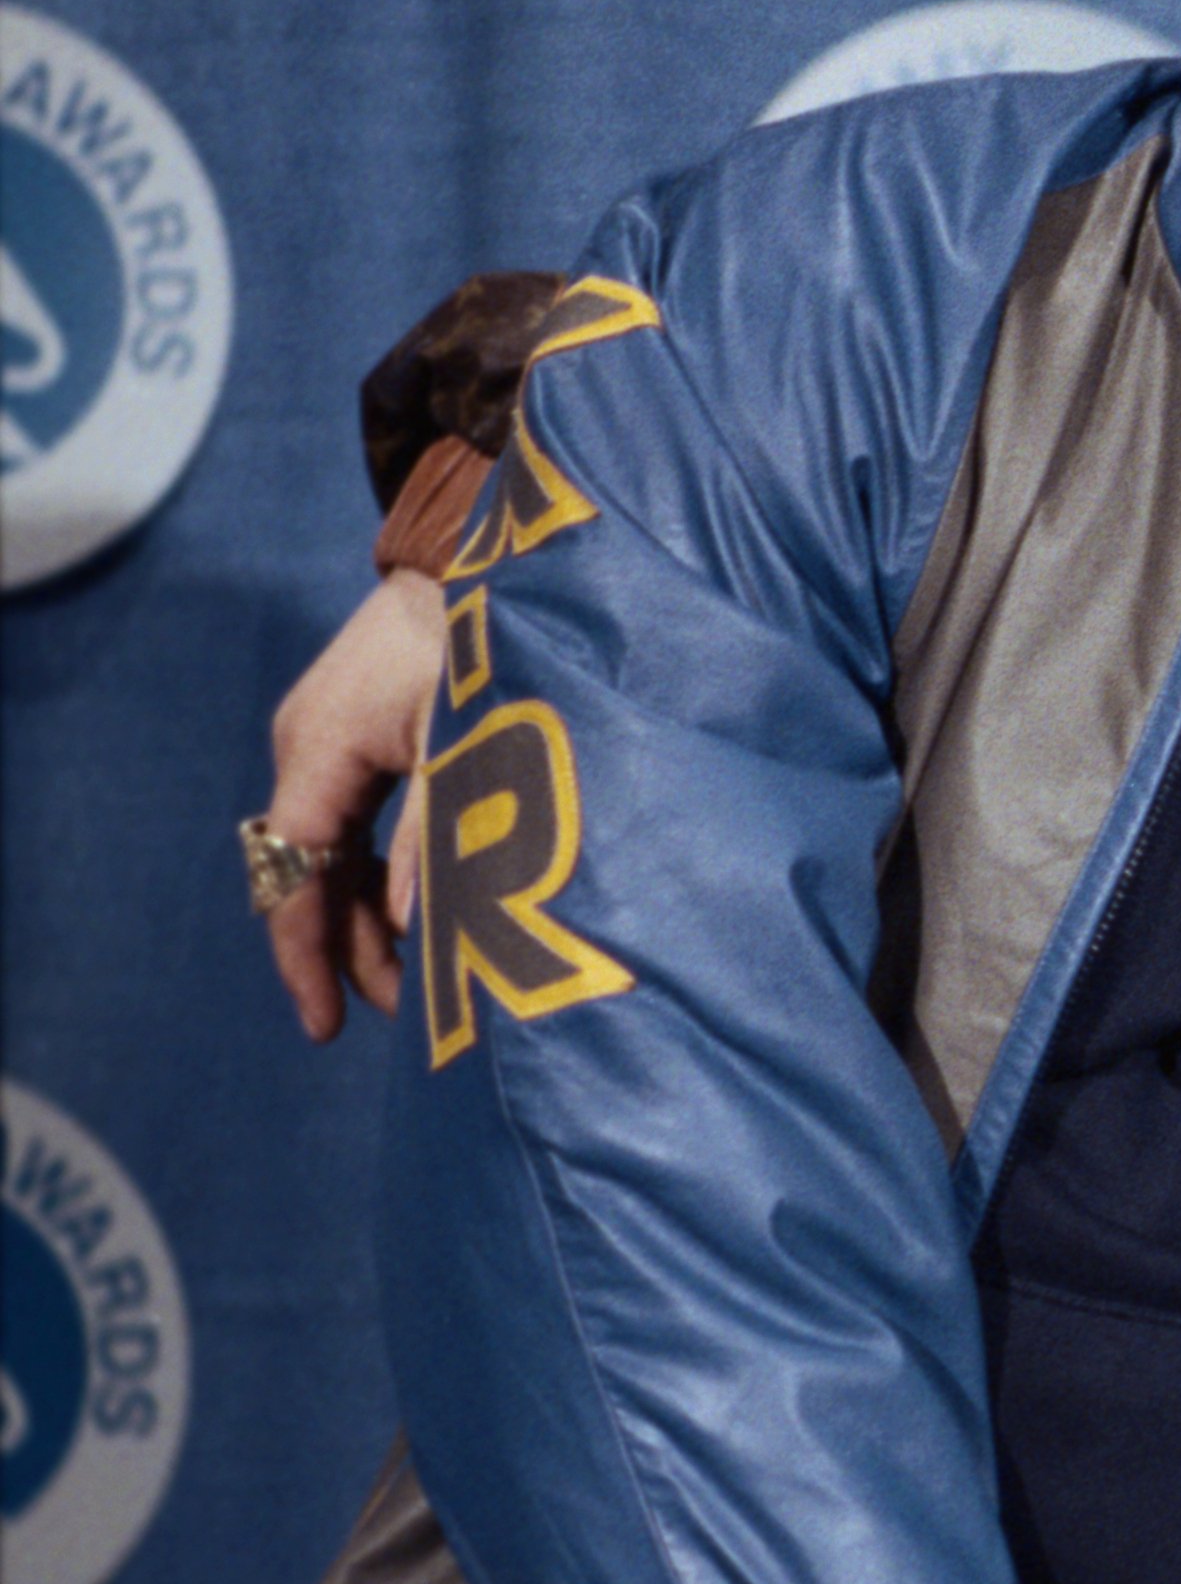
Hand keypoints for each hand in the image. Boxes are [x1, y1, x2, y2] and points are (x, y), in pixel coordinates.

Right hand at [260, 569, 447, 1039]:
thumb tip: (416, 928)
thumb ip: (438, 834)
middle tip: (399, 1009)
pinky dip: (376, 875)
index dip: (308, 954)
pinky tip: (411, 917)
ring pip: (330, 854)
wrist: (474, 560)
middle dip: (345, 947)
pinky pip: (351, 825)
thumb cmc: (482, 641)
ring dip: (365, 917)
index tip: (326, 1024)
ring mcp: (327, 743)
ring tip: (410, 979)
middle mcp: (308, 748)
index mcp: (323, 748)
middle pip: (308, 872)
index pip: (295, 871)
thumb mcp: (468, 743)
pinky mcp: (356, 739)